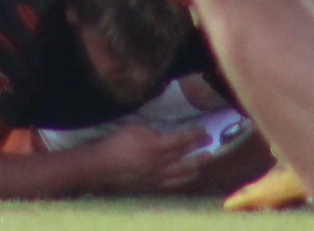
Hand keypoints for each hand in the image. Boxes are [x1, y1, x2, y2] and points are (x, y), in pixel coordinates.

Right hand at [91, 123, 209, 193]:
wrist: (102, 165)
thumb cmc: (116, 143)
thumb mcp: (134, 128)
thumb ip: (152, 131)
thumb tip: (164, 135)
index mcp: (155, 146)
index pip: (181, 140)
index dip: (195, 135)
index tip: (204, 131)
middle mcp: (160, 163)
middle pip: (187, 157)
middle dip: (201, 150)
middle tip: (210, 144)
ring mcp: (158, 176)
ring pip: (184, 172)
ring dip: (197, 165)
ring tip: (206, 159)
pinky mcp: (154, 185)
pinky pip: (174, 183)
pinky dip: (185, 179)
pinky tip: (191, 175)